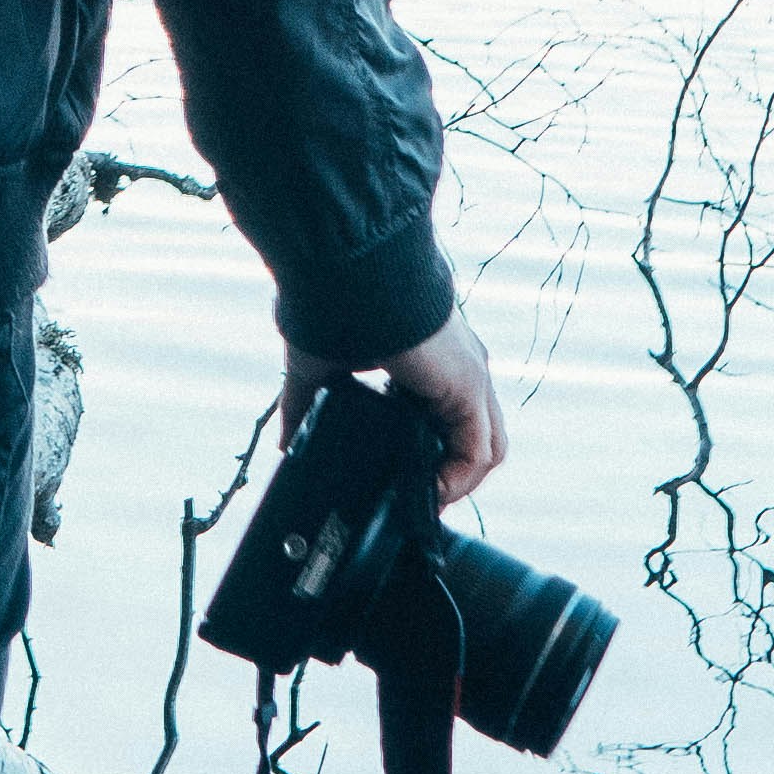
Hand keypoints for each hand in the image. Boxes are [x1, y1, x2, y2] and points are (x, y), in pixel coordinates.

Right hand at [289, 308, 505, 506]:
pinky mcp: (468, 383)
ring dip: (461, 480)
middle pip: (476, 434)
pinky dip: (460, 476)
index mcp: (428, 359)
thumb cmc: (331, 304)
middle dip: (451, 471)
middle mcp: (457, 366)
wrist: (344, 274)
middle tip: (420, 494)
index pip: (449, 416)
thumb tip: (286, 442)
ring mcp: (468, 374)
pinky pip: (480, 447)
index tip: (405, 479)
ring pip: (487, 444)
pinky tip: (432, 492)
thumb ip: (305, 404)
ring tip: (427, 499)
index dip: (434, 454)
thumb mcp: (318, 367)